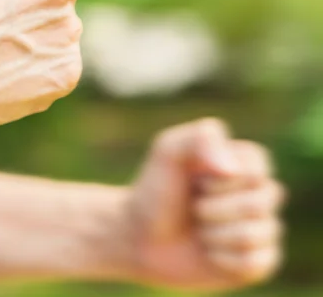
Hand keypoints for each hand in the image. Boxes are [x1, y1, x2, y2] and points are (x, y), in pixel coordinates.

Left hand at [123, 119, 284, 290]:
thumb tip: (232, 169)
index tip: (196, 180)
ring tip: (198, 229)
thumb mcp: (168, 151)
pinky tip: (208, 252)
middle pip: (259, 204)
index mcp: (246, 162)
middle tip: (193, 208)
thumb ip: (200, 138)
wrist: (139, 236)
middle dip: (212, 208)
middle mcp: (260, 193)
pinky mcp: (256, 262)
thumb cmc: (155, 190)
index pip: (257, 170)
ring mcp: (261, 229)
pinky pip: (253, 263)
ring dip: (213, 234)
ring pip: (254, 235)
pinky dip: (221, 259)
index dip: (220, 180)